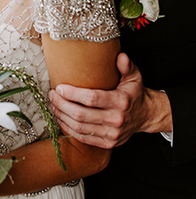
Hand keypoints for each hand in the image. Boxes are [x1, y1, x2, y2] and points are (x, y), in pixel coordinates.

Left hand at [48, 53, 171, 148]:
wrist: (146, 115)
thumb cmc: (135, 92)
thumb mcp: (134, 76)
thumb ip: (126, 65)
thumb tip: (120, 55)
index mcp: (121, 102)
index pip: (92, 98)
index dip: (73, 94)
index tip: (59, 87)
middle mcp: (116, 120)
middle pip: (81, 115)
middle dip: (62, 104)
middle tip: (51, 94)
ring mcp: (112, 134)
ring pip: (80, 128)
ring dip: (62, 117)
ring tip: (53, 105)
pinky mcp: (108, 143)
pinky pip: (83, 138)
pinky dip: (69, 129)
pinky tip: (61, 118)